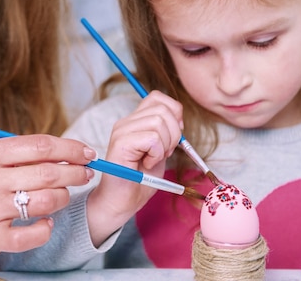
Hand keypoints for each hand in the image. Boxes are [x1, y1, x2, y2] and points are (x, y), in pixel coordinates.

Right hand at [0, 134, 95, 261]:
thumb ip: (15, 153)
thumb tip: (62, 152)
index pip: (39, 146)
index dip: (69, 149)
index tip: (86, 152)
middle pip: (47, 173)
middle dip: (75, 173)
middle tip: (85, 174)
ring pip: (45, 202)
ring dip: (63, 198)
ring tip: (64, 197)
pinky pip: (30, 235)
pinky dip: (45, 230)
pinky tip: (46, 224)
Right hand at [86, 90, 183, 245]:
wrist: (120, 203)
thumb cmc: (139, 181)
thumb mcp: (160, 151)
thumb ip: (167, 132)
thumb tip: (179, 118)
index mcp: (134, 121)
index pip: (158, 97)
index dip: (174, 113)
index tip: (174, 136)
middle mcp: (125, 122)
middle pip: (163, 109)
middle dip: (174, 133)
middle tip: (164, 153)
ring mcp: (121, 131)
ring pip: (158, 122)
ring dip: (165, 145)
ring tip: (153, 160)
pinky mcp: (120, 144)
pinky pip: (152, 138)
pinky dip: (157, 154)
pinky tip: (146, 164)